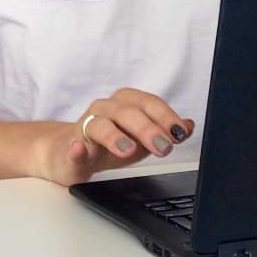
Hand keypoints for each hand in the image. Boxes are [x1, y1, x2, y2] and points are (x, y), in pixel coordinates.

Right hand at [34, 88, 193, 185]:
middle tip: (163, 147)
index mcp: (127, 102)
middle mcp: (107, 108)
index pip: (150, 104)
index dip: (166, 117)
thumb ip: (165, 130)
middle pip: (128, 113)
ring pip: (101, 125)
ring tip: (128, 150)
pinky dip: (76, 148)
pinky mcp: (70, 147)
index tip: (179, 134)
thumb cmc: (110, 143)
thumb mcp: (142, 138)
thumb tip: (188, 126)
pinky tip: (79, 150)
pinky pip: (72, 146)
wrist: (68, 154)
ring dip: (115, 136)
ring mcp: (86, 126)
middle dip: (148, 129)